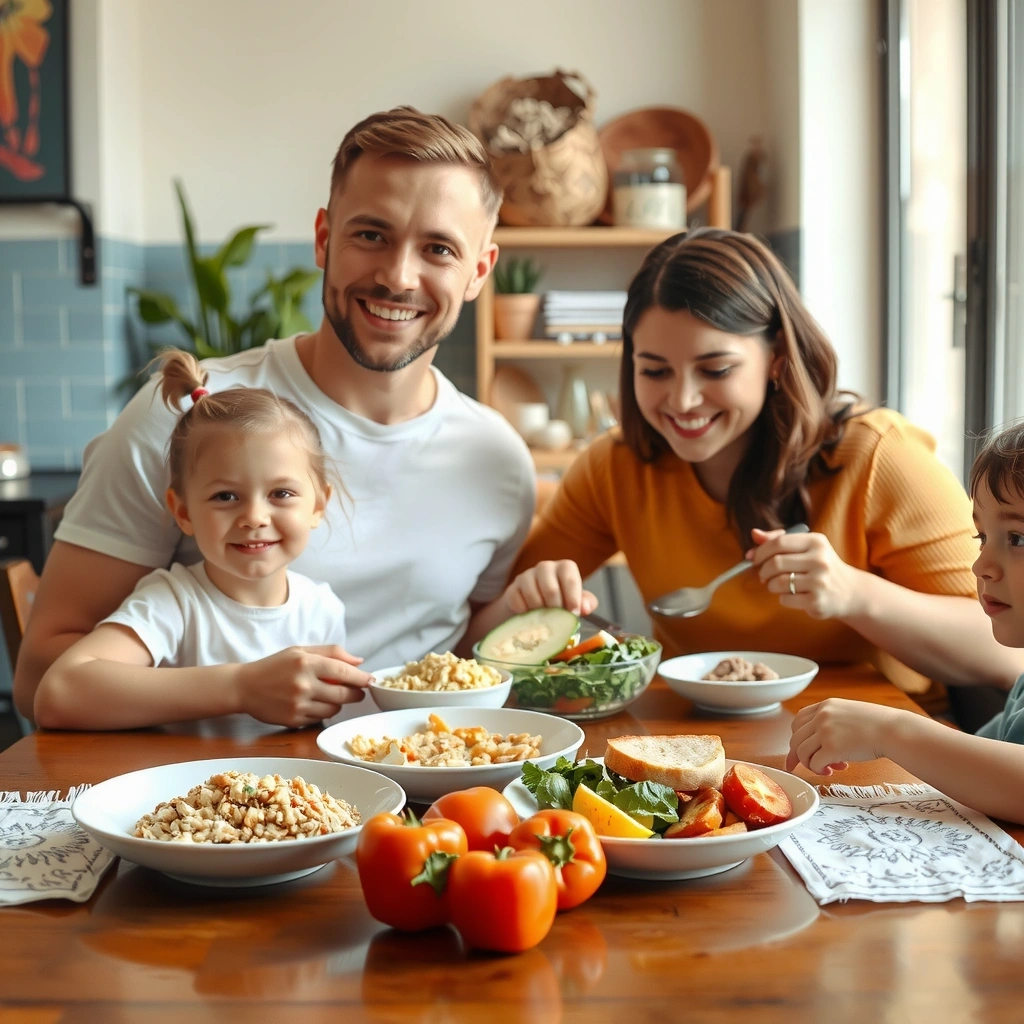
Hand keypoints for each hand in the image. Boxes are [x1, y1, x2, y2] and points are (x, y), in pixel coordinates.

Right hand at [238, 645, 371, 727]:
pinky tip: (316, 703)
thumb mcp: (300, 650)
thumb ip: (331, 652)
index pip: (343, 670)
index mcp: (306, 662)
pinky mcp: (294, 720)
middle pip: (343, 693)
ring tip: (332, 695)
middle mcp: (303, 684)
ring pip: (334, 708)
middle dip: (356, 694)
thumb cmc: (274, 666)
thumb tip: (359, 661)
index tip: (371, 680)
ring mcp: (298, 704)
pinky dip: (323, 712)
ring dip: (338, 703)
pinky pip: (320, 718)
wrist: (244, 687)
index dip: (361, 677)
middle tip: (359, 692)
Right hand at [503, 560, 597, 617]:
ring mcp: (526, 575)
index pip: (570, 578)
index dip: (573, 597)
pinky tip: (528, 616)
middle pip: (551, 589)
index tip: (573, 613)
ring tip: (543, 618)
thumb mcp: (577, 602)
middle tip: (557, 619)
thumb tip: (585, 608)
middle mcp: (545, 567)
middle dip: (555, 608)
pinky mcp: (512, 587)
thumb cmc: (561, 602)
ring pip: (532, 594)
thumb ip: (586, 603)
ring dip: (539, 611)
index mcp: (565, 568)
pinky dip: (523, 612)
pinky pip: (516, 599)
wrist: (535, 608)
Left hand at [748, 527, 862, 619]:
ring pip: (778, 582)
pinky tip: (793, 595)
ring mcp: (819, 582)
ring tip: (777, 585)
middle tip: (764, 575)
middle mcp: (820, 560)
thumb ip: (779, 539)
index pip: (779, 542)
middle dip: (763, 570)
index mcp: (816, 542)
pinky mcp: (817, 601)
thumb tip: (754, 534)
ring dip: (771, 585)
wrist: (850, 592)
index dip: (760, 551)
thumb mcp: (807, 548)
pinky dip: (783, 598)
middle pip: (775, 563)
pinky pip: (785, 599)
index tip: (754, 558)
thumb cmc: (822, 567)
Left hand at [786, 697, 901, 774]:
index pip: (798, 721)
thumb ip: (830, 722)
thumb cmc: (877, 725)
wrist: (894, 730)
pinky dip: (819, 770)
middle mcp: (822, 716)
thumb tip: (815, 744)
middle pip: (796, 738)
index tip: (796, 751)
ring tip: (826, 768)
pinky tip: (831, 770)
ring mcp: (826, 731)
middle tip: (812, 764)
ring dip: (810, 764)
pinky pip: (814, 762)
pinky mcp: (833, 747)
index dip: (796, 737)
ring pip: (801, 751)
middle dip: (800, 755)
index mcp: (825, 705)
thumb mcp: (848, 713)